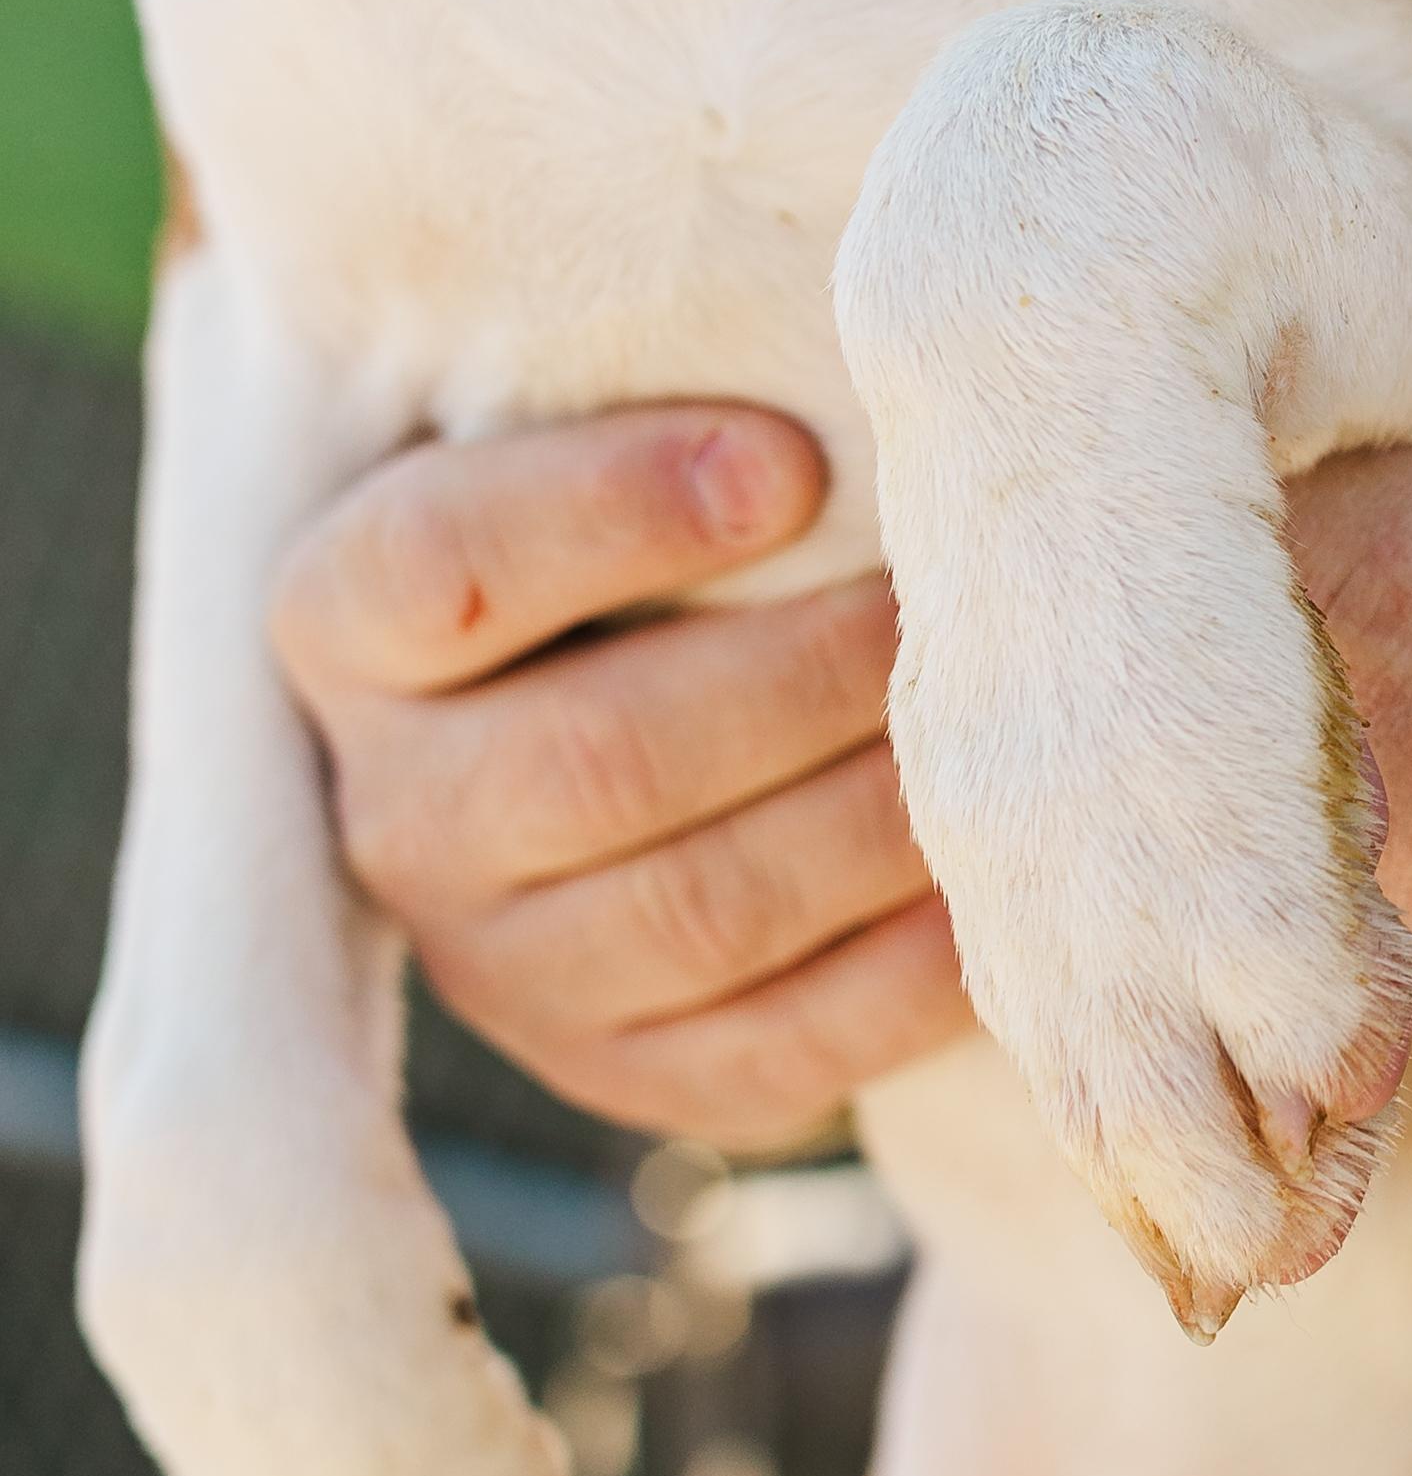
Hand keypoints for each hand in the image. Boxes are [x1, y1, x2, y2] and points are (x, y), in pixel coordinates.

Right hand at [270, 407, 973, 1150]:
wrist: (643, 748)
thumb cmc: (661, 549)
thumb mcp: (612, 457)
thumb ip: (693, 430)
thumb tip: (845, 402)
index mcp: (349, 624)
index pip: (444, 565)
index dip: (616, 510)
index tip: (792, 460)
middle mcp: (396, 811)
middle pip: (595, 759)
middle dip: (802, 680)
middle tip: (941, 606)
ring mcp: (501, 967)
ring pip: (697, 912)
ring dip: (870, 821)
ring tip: (997, 732)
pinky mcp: (625, 1073)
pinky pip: (773, 1050)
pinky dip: (905, 974)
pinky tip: (994, 887)